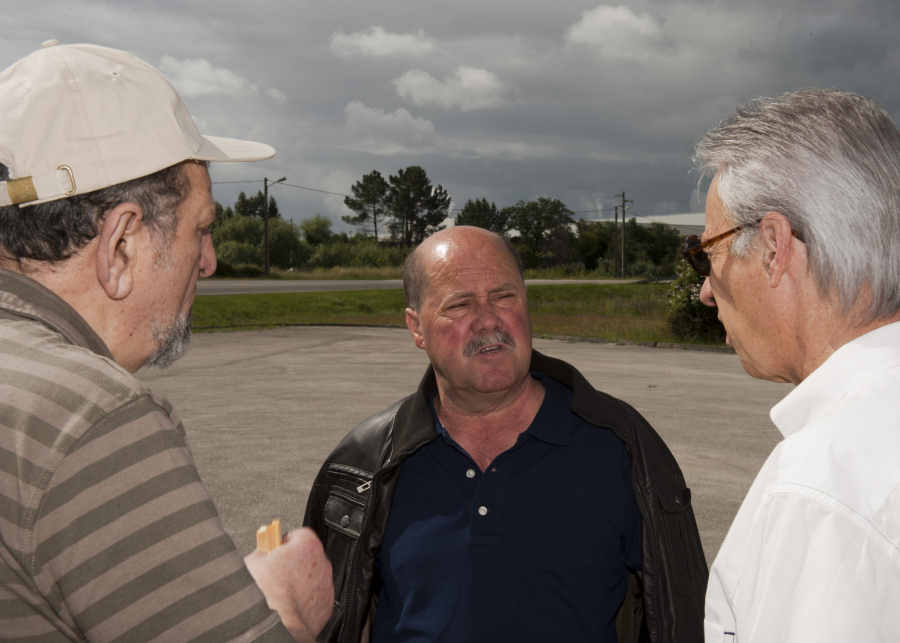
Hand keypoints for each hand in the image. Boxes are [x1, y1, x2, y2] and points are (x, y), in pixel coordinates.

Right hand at [245, 527, 333, 641]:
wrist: (279, 625)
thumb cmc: (268, 594)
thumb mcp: (253, 561)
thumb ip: (262, 550)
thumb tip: (261, 552)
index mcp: (307, 544)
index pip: (296, 533)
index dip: (281, 543)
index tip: (274, 551)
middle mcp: (322, 561)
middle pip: (304, 555)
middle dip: (290, 562)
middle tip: (274, 571)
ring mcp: (326, 583)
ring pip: (310, 575)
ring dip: (298, 580)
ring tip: (279, 590)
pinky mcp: (326, 602)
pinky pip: (314, 594)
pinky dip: (304, 597)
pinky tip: (288, 602)